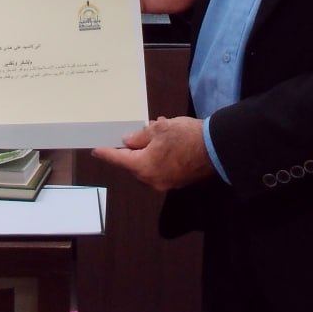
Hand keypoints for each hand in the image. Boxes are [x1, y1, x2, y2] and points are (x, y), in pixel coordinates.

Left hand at [91, 116, 214, 191]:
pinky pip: (161, 168)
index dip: (106, 153)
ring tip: (155, 132)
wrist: (216, 148)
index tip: (96, 150)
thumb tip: (128, 142)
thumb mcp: (159, 129)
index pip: (119, 159)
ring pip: (148, 165)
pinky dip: (158, 156)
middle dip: (133, 148)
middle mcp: (153, 180)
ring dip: (148, 150)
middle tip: (136, 133)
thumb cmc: (185, 136)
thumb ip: (140, 136)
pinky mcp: (178, 181)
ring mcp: (166, 182)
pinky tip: (167, 141)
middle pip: (134, 164)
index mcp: (144, 167)